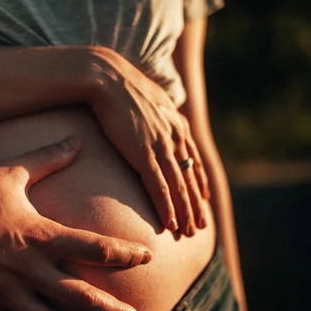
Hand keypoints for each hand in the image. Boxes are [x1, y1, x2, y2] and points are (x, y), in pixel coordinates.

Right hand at [85, 46, 209, 235]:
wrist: (108, 78)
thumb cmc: (121, 85)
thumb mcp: (148, 97)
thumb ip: (157, 112)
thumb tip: (154, 115)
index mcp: (177, 124)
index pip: (194, 161)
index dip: (199, 182)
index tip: (203, 199)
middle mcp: (175, 138)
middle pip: (190, 179)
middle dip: (196, 205)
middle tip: (201, 226)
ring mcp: (161, 146)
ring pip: (179, 188)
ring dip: (185, 213)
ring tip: (189, 233)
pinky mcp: (144, 154)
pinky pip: (160, 188)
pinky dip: (167, 208)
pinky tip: (170, 224)